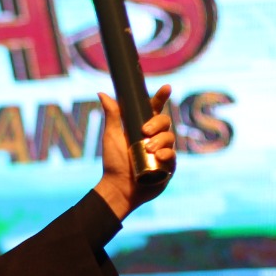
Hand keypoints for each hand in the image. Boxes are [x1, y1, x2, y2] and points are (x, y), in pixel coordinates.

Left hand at [95, 85, 175, 218]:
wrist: (118, 187)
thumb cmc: (114, 162)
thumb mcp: (111, 136)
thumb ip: (112, 115)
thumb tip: (102, 93)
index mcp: (142, 128)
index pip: (154, 109)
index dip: (161, 98)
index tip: (166, 88)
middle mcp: (155, 138)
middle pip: (165, 121)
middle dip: (157, 123)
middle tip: (145, 131)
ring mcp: (163, 151)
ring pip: (169, 137)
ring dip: (160, 140)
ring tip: (147, 148)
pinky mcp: (168, 166)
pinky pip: (172, 155)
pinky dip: (166, 154)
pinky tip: (157, 156)